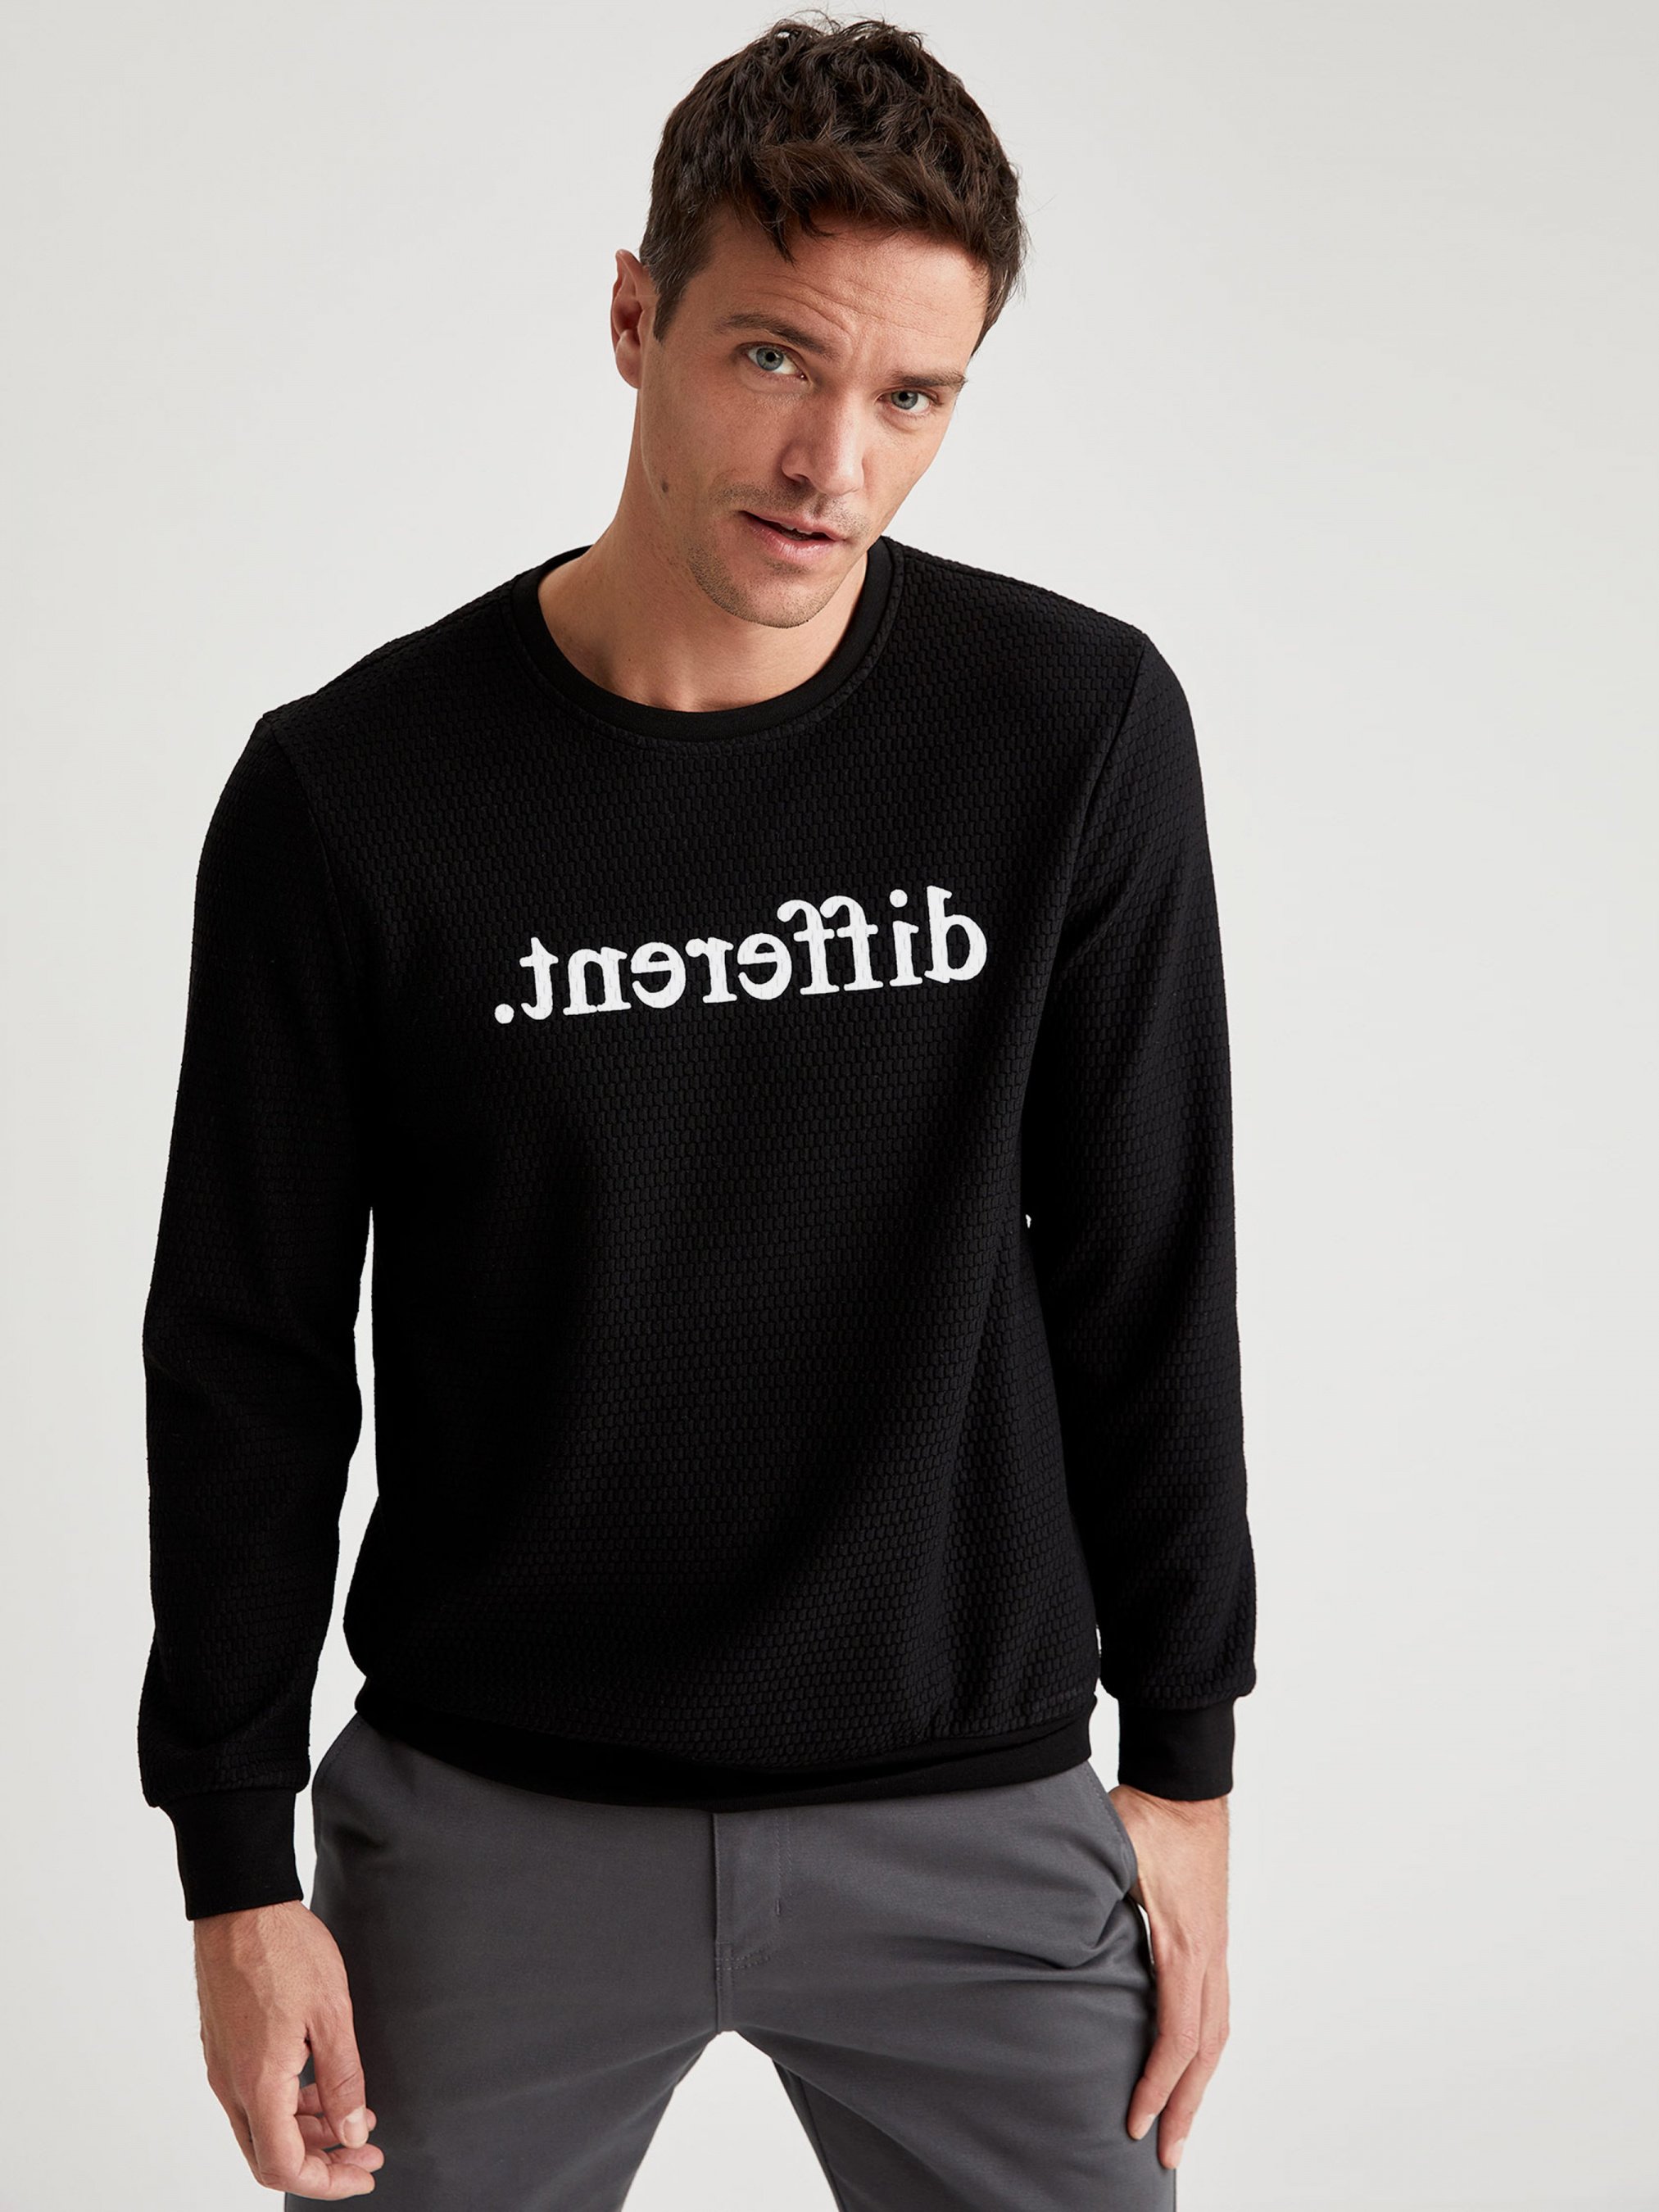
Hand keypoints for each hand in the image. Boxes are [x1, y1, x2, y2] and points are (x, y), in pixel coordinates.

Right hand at [193, 1899, 382, 2196]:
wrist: (240, 1904)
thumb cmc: (284, 1948)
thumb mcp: (331, 2012)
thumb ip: (342, 2078)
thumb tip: (351, 2131)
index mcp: (257, 2083)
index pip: (284, 2164)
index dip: (326, 2180)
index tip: (363, 2171)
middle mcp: (230, 2084)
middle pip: (269, 2154)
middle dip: (321, 2162)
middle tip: (365, 2151)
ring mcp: (222, 2066)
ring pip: (261, 2126)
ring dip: (306, 2132)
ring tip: (352, 2117)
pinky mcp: (223, 2047)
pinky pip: (252, 2097)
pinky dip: (288, 2105)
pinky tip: (320, 2086)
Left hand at [1109, 1784, 1229, 2171]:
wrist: (1185, 1786)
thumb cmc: (1144, 1816)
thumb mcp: (1107, 1857)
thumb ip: (1084, 1901)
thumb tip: (1048, 1933)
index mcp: (1181, 1945)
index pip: (1176, 2034)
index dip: (1158, 2085)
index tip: (1136, 2122)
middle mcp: (1207, 1955)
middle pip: (1205, 2050)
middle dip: (1186, 2107)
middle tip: (1165, 2154)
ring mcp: (1215, 1949)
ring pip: (1216, 2033)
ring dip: (1199, 2084)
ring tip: (1180, 2124)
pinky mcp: (1211, 1940)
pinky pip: (1215, 2008)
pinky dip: (1203, 2048)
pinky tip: (1188, 2065)